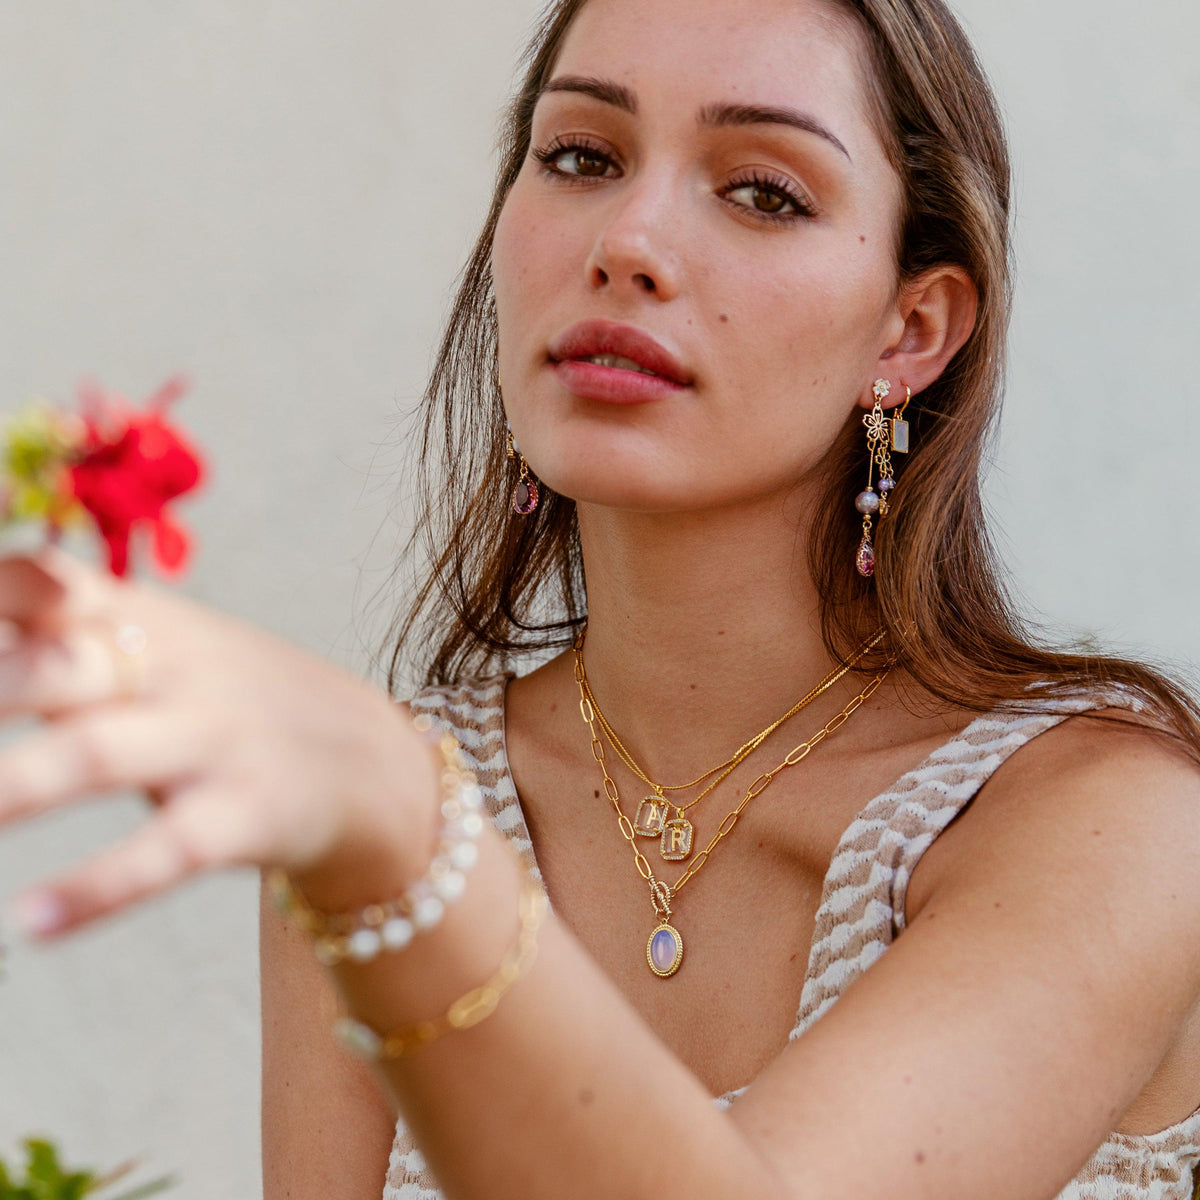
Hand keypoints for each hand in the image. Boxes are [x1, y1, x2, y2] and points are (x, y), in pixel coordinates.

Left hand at [0, 544, 438, 940]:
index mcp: (144, 622)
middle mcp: (175, 670)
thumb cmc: (235, 705)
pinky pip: (170, 851)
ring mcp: (214, 740)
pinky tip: (30, 922)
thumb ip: (65, 637)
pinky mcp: (250, 813)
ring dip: (12, 786)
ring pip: (99, 755)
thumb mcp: (165, 653)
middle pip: (56, 664)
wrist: (374, 761)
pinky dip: (101, 887)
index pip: (40, 583)